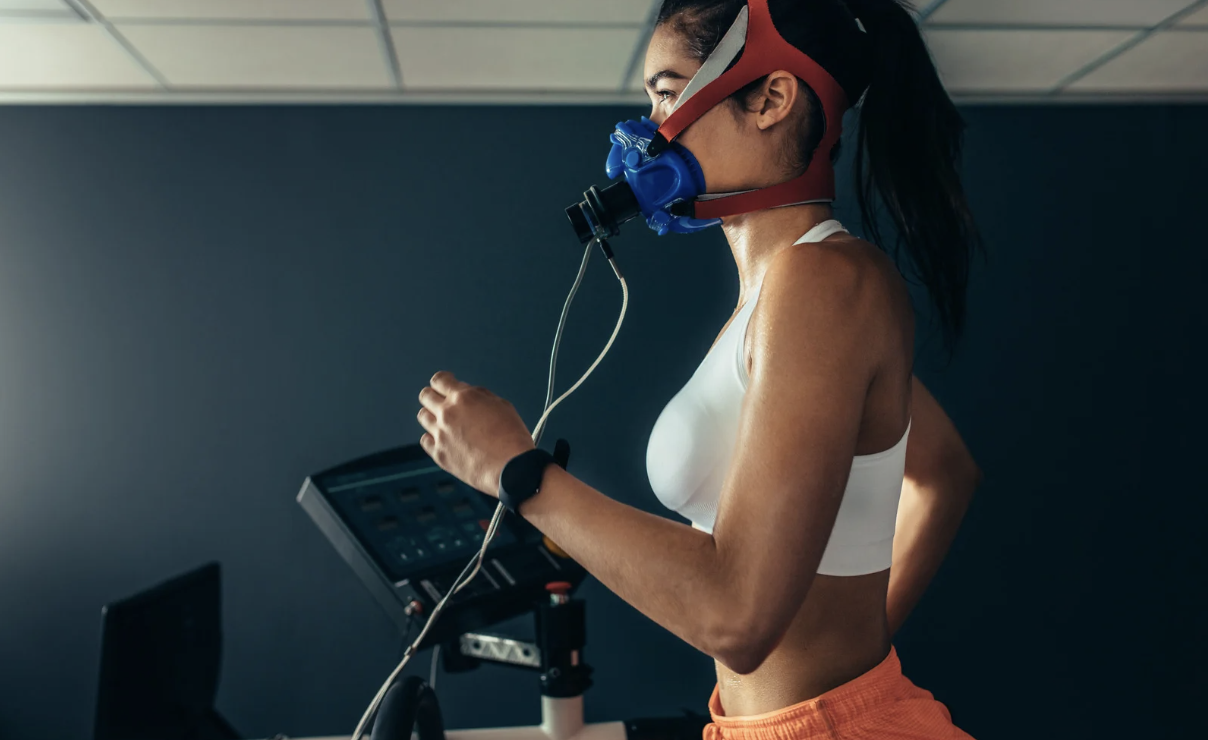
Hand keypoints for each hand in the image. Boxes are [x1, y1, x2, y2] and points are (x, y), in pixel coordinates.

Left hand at [418, 371, 534, 495]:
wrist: (511, 468)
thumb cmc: (512, 438)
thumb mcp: (502, 405)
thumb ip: (480, 396)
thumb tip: (468, 394)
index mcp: (464, 397)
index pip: (439, 380)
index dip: (442, 380)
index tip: (444, 383)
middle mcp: (448, 413)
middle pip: (425, 396)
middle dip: (433, 395)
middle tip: (441, 401)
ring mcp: (441, 434)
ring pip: (423, 417)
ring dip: (432, 416)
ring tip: (444, 422)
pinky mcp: (439, 454)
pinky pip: (425, 440)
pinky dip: (432, 437)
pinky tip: (443, 439)